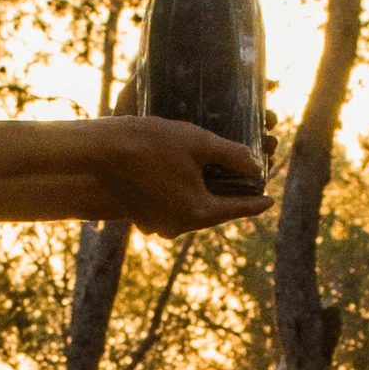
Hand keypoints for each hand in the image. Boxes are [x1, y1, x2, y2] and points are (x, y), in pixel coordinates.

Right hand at [93, 115, 271, 237]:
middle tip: (242, 184)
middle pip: (214, 212)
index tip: (269, 199)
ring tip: (212, 179)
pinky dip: (180, 197)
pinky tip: (181, 179)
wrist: (99, 148)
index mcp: (198, 211)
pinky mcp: (140, 218)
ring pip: (191, 211)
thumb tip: (257, 166)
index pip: (238, 208)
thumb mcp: (198, 143)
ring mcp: (157, 224)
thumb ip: (233, 155)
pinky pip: (170, 210)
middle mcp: (178, 226)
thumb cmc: (150, 143)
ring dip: (202, 196)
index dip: (257, 202)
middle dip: (228, 197)